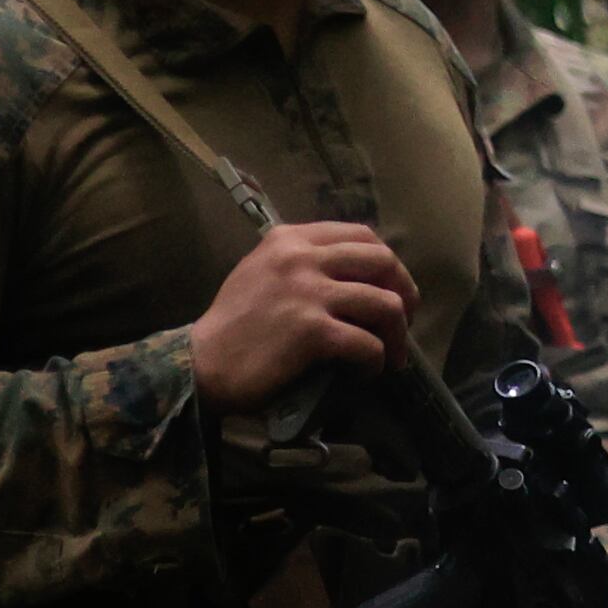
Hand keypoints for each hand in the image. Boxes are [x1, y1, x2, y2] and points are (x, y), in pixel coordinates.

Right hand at [192, 221, 417, 409]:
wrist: (203, 361)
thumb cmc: (236, 323)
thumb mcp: (263, 271)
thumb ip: (303, 261)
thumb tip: (357, 273)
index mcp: (290, 239)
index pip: (361, 235)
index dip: (389, 265)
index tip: (392, 289)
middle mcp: (300, 258)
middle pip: (384, 262)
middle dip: (405, 294)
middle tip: (401, 323)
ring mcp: (307, 293)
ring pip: (387, 305)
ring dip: (397, 336)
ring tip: (390, 356)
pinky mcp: (313, 331)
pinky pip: (370, 345)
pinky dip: (376, 363)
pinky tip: (364, 373)